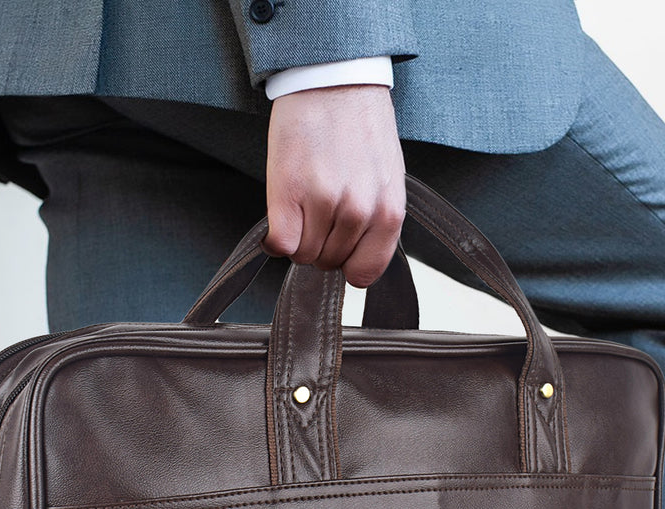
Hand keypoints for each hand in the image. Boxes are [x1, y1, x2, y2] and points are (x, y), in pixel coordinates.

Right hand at [263, 84, 405, 287]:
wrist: (334, 79)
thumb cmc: (359, 127)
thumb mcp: (386, 180)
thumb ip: (377, 222)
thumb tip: (357, 260)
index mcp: (389, 212)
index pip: (364, 273)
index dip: (347, 263)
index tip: (339, 247)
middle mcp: (360, 211)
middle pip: (328, 263)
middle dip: (320, 244)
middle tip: (318, 210)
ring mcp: (325, 202)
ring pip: (303, 254)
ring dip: (298, 236)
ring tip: (304, 202)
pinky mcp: (291, 192)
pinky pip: (280, 244)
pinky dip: (275, 238)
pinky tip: (281, 215)